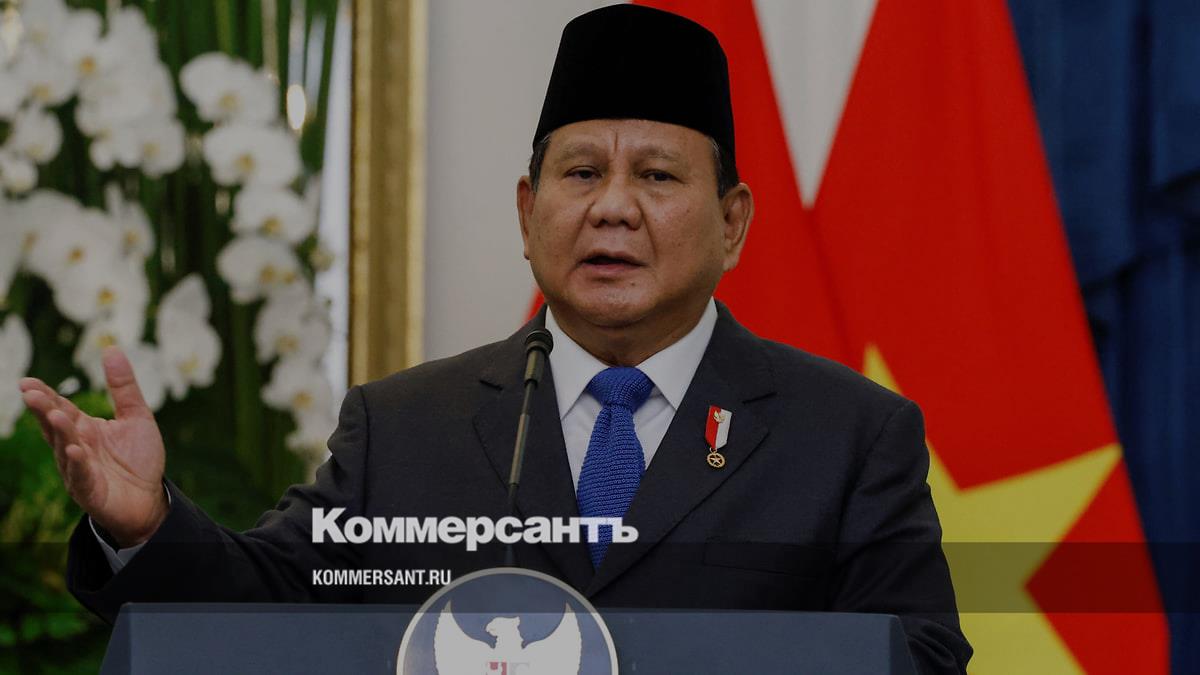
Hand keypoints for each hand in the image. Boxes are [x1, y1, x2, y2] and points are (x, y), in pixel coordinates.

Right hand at [21, 346, 167, 547]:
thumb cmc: (139, 458)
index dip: (45, 396)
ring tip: (56, 414)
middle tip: (31, 393)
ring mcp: (80, 469)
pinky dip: (77, 463)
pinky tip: (75, 450)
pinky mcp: (89, 490)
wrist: (149, 498)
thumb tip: (110, 348)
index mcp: (84, 428)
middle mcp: (76, 447)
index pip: (60, 408)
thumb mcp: (136, 416)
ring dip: (60, 432)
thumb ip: (123, 386)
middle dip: (43, 410)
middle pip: (56, 426)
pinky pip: (81, 475)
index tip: (27, 382)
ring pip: (66, 449)